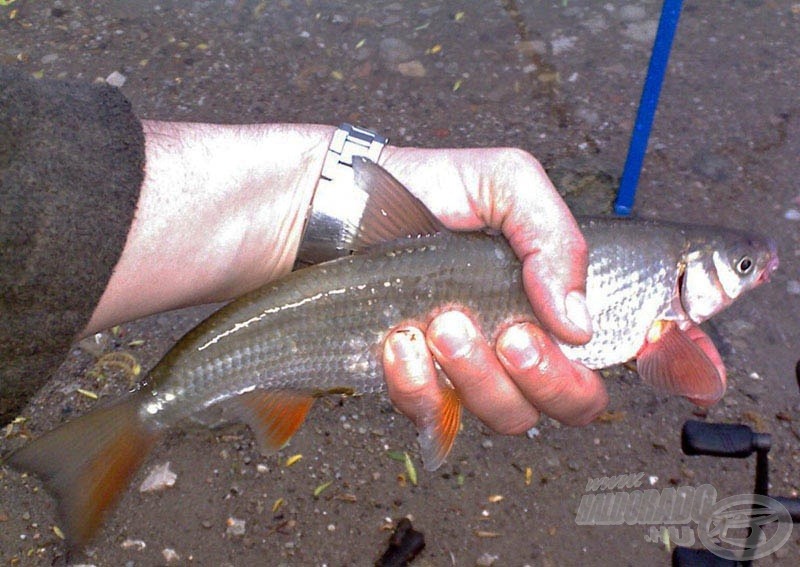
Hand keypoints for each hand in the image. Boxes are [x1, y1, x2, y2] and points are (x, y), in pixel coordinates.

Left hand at [378, 147, 607, 433]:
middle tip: (508, 333)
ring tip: (444, 321)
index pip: (588, 373)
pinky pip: (429, 412)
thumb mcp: (506, 184)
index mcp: (542, 307)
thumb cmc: (427, 190)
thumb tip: (578, 322)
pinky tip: (402, 340)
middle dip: (541, 377)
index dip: (580, 375)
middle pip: (559, 407)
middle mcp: (509, 348)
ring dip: (477, 373)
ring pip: (501, 415)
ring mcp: (461, 371)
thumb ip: (556, 238)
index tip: (552, 333)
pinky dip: (418, 383)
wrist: (346, 202)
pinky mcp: (411, 382)